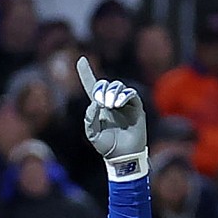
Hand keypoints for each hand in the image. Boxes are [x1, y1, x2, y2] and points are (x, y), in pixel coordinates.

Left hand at [76, 57, 146, 171]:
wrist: (123, 157)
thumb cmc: (107, 148)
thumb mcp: (92, 134)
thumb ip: (89, 118)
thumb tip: (96, 103)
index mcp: (99, 107)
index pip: (91, 86)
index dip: (86, 72)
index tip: (81, 59)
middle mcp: (111, 102)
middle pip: (105, 84)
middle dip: (101, 89)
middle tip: (101, 103)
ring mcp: (124, 104)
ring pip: (118, 86)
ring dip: (112, 93)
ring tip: (110, 106)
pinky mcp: (136, 108)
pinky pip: (131, 94)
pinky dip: (124, 96)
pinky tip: (118, 104)